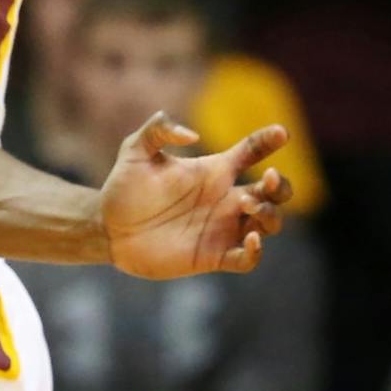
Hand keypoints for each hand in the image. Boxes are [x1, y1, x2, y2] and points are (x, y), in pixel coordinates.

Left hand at [103, 112, 291, 279]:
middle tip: (268, 178)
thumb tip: (191, 135)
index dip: (268, 140)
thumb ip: (158, 131)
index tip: (282, 132)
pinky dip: (257, 251)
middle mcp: (225, 200)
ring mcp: (222, 228)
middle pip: (273, 192)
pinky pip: (248, 259)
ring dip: (269, 214)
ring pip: (269, 223)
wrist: (108, 227)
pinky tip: (251, 239)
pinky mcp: (214, 256)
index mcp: (213, 172)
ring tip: (248, 205)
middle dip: (280, 185)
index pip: (251, 152)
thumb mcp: (136, 151)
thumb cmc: (124, 187)